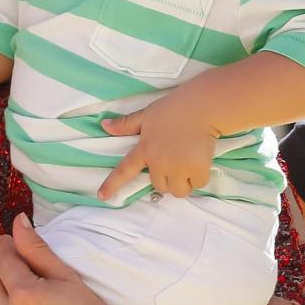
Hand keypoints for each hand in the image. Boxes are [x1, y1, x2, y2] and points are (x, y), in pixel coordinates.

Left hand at [99, 87, 218, 199]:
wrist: (201, 107)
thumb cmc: (173, 108)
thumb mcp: (146, 114)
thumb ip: (127, 124)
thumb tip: (104, 125)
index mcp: (144, 149)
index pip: (124, 170)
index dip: (112, 184)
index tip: (102, 197)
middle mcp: (159, 162)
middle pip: (159, 186)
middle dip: (167, 179)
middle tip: (176, 162)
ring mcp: (178, 168)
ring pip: (178, 191)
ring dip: (183, 183)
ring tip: (188, 165)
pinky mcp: (197, 170)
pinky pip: (197, 184)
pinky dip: (199, 178)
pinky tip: (201, 161)